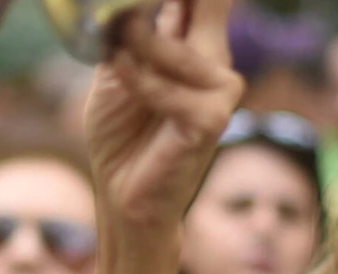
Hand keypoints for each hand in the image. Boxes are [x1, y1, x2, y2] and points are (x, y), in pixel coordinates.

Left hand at [84, 0, 244, 226]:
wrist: (120, 190)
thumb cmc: (120, 131)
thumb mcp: (117, 67)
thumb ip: (133, 28)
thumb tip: (130, 2)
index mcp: (197, 42)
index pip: (210, 0)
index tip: (152, 4)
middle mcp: (216, 59)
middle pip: (211, 2)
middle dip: (151, 10)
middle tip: (128, 23)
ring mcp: (221, 89)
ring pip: (172, 46)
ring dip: (135, 46)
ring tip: (116, 56)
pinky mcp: (213, 118)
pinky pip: (165, 86)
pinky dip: (136, 82)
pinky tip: (121, 81)